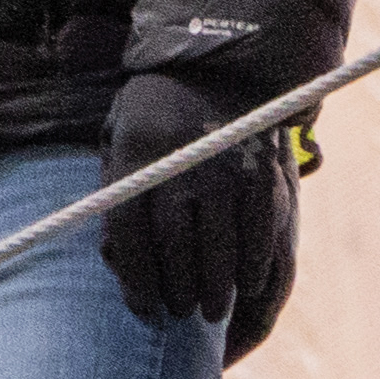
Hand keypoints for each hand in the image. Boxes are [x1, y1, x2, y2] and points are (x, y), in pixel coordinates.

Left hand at [97, 63, 299, 337]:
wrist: (215, 64)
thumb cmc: (153, 118)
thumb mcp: (120, 143)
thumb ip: (117, 198)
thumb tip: (115, 263)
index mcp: (137, 150)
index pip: (131, 230)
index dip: (136, 278)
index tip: (143, 309)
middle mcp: (183, 159)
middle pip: (176, 243)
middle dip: (177, 289)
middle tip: (178, 314)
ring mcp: (227, 165)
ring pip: (221, 244)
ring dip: (216, 286)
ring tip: (209, 312)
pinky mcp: (264, 169)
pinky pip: (260, 230)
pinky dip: (254, 264)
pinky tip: (245, 285)